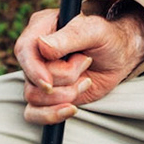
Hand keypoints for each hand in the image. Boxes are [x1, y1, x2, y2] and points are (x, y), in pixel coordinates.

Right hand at [13, 5, 143, 124]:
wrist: (119, 57)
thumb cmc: (107, 38)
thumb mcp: (95, 30)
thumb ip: (70, 36)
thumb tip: (42, 46)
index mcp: (41, 27)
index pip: (24, 49)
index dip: (33, 69)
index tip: (48, 83)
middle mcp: (35, 52)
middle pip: (32, 77)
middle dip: (64, 78)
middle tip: (87, 62)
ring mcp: (39, 74)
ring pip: (34, 96)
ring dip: (66, 94)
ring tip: (85, 80)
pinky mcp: (46, 95)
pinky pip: (33, 113)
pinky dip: (51, 115)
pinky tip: (72, 109)